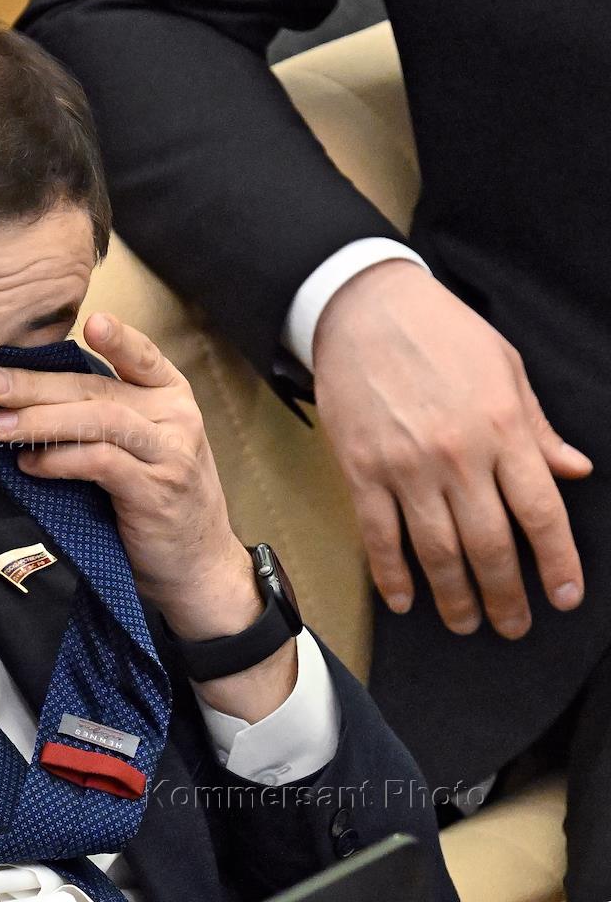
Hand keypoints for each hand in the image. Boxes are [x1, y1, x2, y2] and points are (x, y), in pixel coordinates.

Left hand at [0, 313, 293, 719]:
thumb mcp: (139, 450)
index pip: (142, 356)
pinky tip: (29, 464)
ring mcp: (171, 452)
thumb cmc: (155, 504)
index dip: (117, 337)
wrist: (198, 568)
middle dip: (39, 383)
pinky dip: (60, 460)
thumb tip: (26, 397)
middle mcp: (177, 416)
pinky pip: (101, 462)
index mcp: (172, 397)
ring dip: (42, 420)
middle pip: (99, 387)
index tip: (87, 321)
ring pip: (100, 419)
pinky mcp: (156, 490)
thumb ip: (103, 419)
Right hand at [313, 260, 592, 638]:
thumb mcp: (506, 368)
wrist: (364, 308)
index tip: (563, 597)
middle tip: (512, 626)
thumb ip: (538, 426)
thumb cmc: (440, 332)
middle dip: (505, 596)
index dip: (556, 564)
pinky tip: (404, 599)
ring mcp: (405, 467)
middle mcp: (458, 456)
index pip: (541, 513)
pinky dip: (391, 574)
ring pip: (436, 550)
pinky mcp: (361, 470)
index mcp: (503, 428)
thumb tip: (574, 471)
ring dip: (454, 596)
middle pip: (489, 545)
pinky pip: (378, 535)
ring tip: (466, 623)